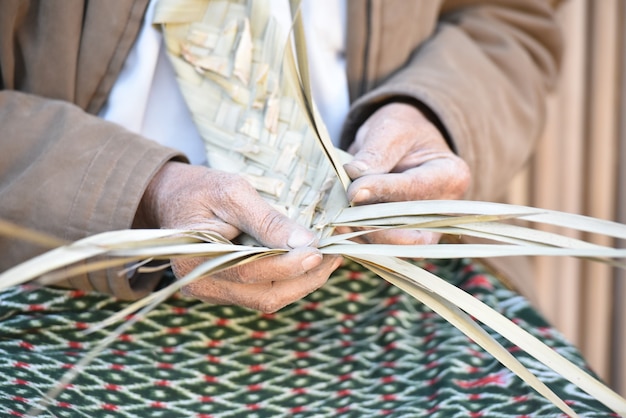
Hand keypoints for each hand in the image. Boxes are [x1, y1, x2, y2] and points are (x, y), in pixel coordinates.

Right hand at [134, 161, 341, 311]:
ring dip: (303, 282)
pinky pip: (263, 292)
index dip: (290, 265)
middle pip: (265, 296)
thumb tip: (304, 241)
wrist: (171, 198)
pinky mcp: (226, 289)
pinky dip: (290, 280)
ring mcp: (215, 291)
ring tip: (330, 259)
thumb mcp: (233, 191)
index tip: (321, 250)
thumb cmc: (200, 189)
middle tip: (335, 256)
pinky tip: (311, 262)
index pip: (253, 272)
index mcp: (199, 259)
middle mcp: (204, 285)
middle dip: (306, 279)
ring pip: (268, 299)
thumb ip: (266, 219)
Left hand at [342, 102, 469, 244]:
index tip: (353, 190)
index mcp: (451, 175)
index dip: (384, 192)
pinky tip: (340, 229)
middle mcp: (445, 209)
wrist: (401, 145)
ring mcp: (428, 229)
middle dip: (373, 225)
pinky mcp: (406, 240)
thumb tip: (355, 177)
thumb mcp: (390, 130)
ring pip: (396, 246)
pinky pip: (384, 248)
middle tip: (340, 213)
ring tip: (336, 220)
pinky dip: (360, 241)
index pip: (416, 189)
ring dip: (363, 236)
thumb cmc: (400, 132)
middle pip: (411, 229)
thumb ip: (375, 153)